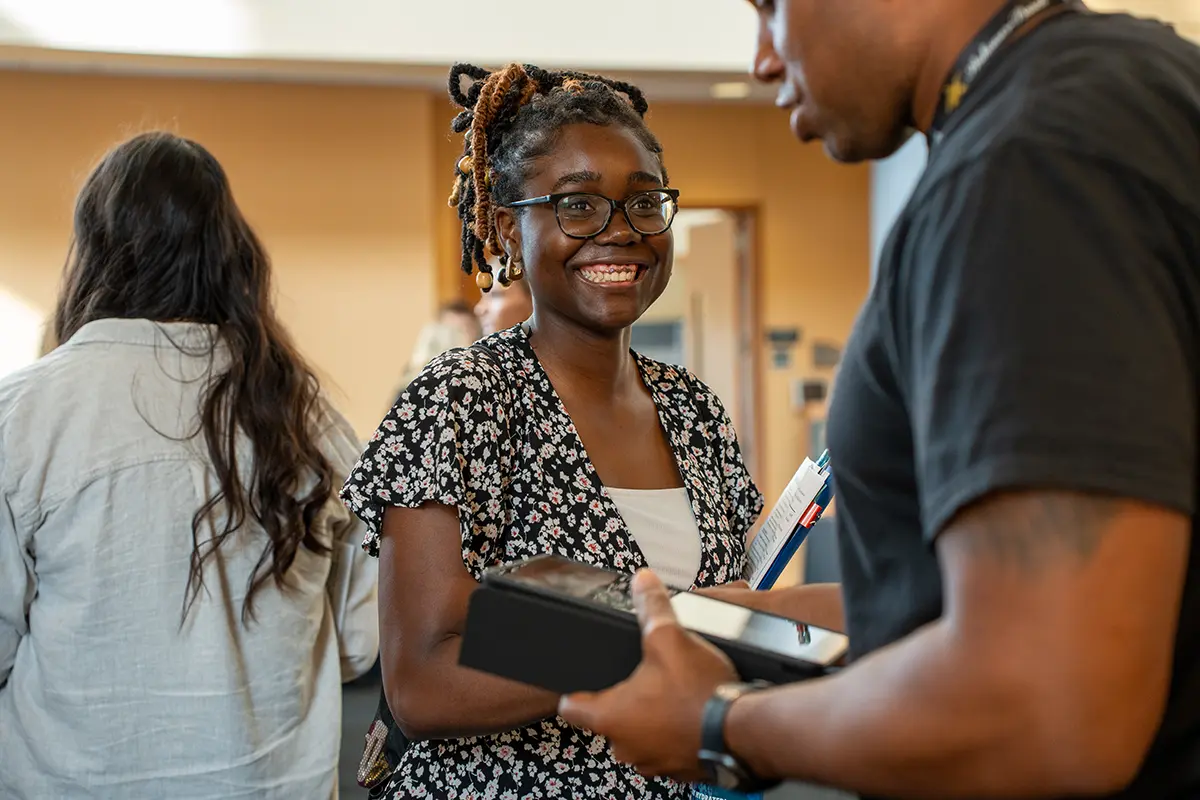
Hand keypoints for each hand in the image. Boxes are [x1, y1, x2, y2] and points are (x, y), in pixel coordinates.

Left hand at [558, 570, 738, 781]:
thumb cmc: (701, 693)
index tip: (586, 682)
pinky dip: (675, 733)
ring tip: (672, 693)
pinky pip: (668, 748)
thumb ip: (652, 608)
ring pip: (641, 735)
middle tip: (644, 677)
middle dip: (624, 698)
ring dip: (651, 717)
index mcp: (611, 718)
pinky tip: (692, 712)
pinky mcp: (681, 771)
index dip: (576, 690)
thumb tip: (642, 582)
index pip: (571, 708)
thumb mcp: (670, 639)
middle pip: (610, 719)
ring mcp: (654, 763)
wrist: (746, 730)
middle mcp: (627, 748)